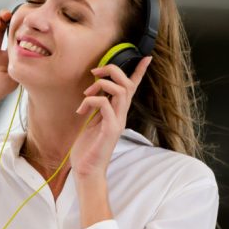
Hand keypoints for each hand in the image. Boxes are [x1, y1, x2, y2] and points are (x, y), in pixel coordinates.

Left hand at [71, 56, 151, 180]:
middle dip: (112, 70)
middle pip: (127, 84)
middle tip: (94, 73)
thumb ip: (97, 108)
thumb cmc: (88, 149)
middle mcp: (121, 115)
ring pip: (120, 91)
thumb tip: (95, 93)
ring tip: (86, 94)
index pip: (132, 88)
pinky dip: (92, 100)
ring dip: (101, 85)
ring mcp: (117, 122)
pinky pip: (105, 105)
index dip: (139, 72)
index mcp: (118, 112)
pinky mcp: (110, 130)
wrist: (87, 171)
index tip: (146, 57)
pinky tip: (82, 110)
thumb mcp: (93, 123)